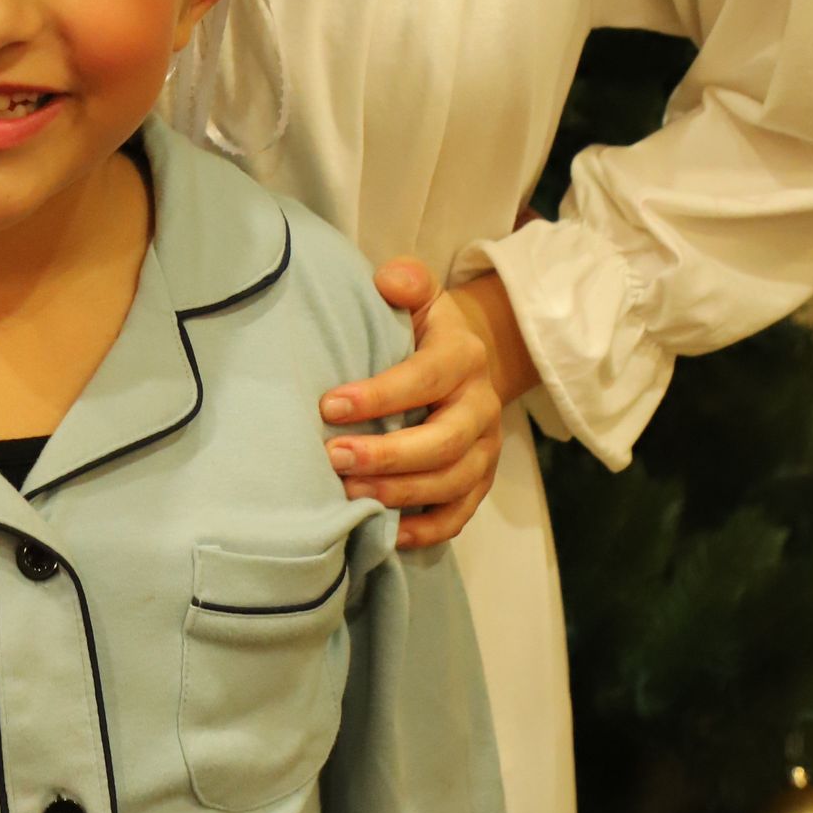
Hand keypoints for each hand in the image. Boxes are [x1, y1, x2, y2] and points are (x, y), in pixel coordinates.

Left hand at [319, 260, 529, 551]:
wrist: (470, 359)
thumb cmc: (425, 329)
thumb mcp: (422, 295)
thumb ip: (406, 281)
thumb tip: (387, 281)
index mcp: (463, 357)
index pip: (425, 378)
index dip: (378, 395)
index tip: (328, 406)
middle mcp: (480, 406)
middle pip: (443, 442)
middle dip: (387, 455)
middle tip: (333, 457)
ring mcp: (485, 449)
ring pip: (451, 482)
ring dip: (399, 493)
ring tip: (349, 493)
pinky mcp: (480, 482)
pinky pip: (459, 515)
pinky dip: (426, 529)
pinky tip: (386, 531)